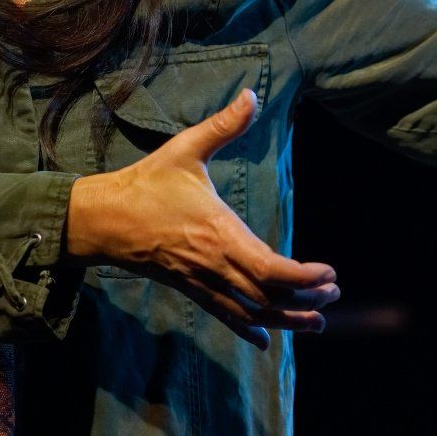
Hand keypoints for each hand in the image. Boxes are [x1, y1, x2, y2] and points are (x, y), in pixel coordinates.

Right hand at [63, 87, 339, 349]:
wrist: (102, 219)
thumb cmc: (147, 184)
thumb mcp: (186, 149)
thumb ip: (224, 124)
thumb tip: (251, 94)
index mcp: (221, 233)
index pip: (272, 269)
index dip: (305, 277)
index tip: (330, 273)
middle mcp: (215, 265)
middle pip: (269, 296)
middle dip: (306, 299)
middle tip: (333, 294)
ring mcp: (202, 282)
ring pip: (251, 313)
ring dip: (286, 320)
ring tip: (317, 322)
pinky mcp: (190, 290)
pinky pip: (224, 316)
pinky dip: (248, 330)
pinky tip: (264, 341)